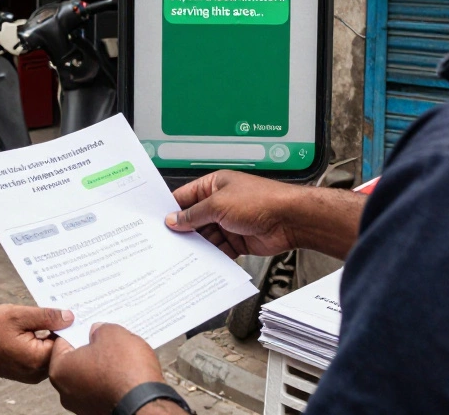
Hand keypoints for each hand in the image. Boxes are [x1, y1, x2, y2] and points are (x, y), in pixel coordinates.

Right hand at [0, 305, 73, 382]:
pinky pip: (41, 355)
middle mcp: (36, 372)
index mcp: (37, 359)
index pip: (67, 343)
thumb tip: (70, 317)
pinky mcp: (26, 370)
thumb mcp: (18, 315)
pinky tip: (37, 327)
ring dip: (51, 334)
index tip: (75, 309)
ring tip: (47, 316)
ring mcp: (31, 373)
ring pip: (51, 351)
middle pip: (61, 349)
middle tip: (63, 308)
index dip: (70, 325)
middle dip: (62, 329)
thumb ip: (47, 316)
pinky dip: (42, 341)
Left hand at [49, 324, 164, 414]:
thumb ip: (100, 329)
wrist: (146, 403)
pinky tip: (125, 371)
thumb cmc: (125, 373)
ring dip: (102, 365)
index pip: (62, 342)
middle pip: (76, 360)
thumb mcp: (113, 333)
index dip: (78, 330)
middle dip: (91, 348)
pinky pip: (101, 389)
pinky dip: (110, 380)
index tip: (88, 324)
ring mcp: (82, 405)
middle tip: (107, 337)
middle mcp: (66, 391)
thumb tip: (99, 332)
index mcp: (60, 370)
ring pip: (89, 376)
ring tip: (121, 355)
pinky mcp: (99, 412)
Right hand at [166, 170, 299, 257]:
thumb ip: (194, 214)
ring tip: (183, 255)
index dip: (171, 209)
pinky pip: (220, 249)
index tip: (157, 222)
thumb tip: (174, 219)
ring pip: (206, 236)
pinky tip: (203, 262)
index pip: (186, 197)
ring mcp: (230, 222)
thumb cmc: (261, 201)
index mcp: (214, 185)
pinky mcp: (239, 240)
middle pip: (194, 219)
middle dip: (184, 231)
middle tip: (167, 243)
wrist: (291, 219)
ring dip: (198, 245)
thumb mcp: (219, 204)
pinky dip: (213, 256)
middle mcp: (221, 203)